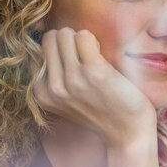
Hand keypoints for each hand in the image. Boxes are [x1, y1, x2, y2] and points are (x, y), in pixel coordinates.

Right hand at [33, 28, 156, 149]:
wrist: (128, 133)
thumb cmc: (102, 112)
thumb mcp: (67, 100)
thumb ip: (54, 78)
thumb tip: (50, 41)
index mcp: (42, 94)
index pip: (38, 52)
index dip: (58, 51)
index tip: (73, 63)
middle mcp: (53, 87)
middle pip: (50, 39)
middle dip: (68, 40)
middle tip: (84, 56)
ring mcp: (72, 79)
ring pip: (64, 34)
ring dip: (81, 38)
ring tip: (93, 56)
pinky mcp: (93, 71)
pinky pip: (83, 36)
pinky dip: (93, 39)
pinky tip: (101, 55)